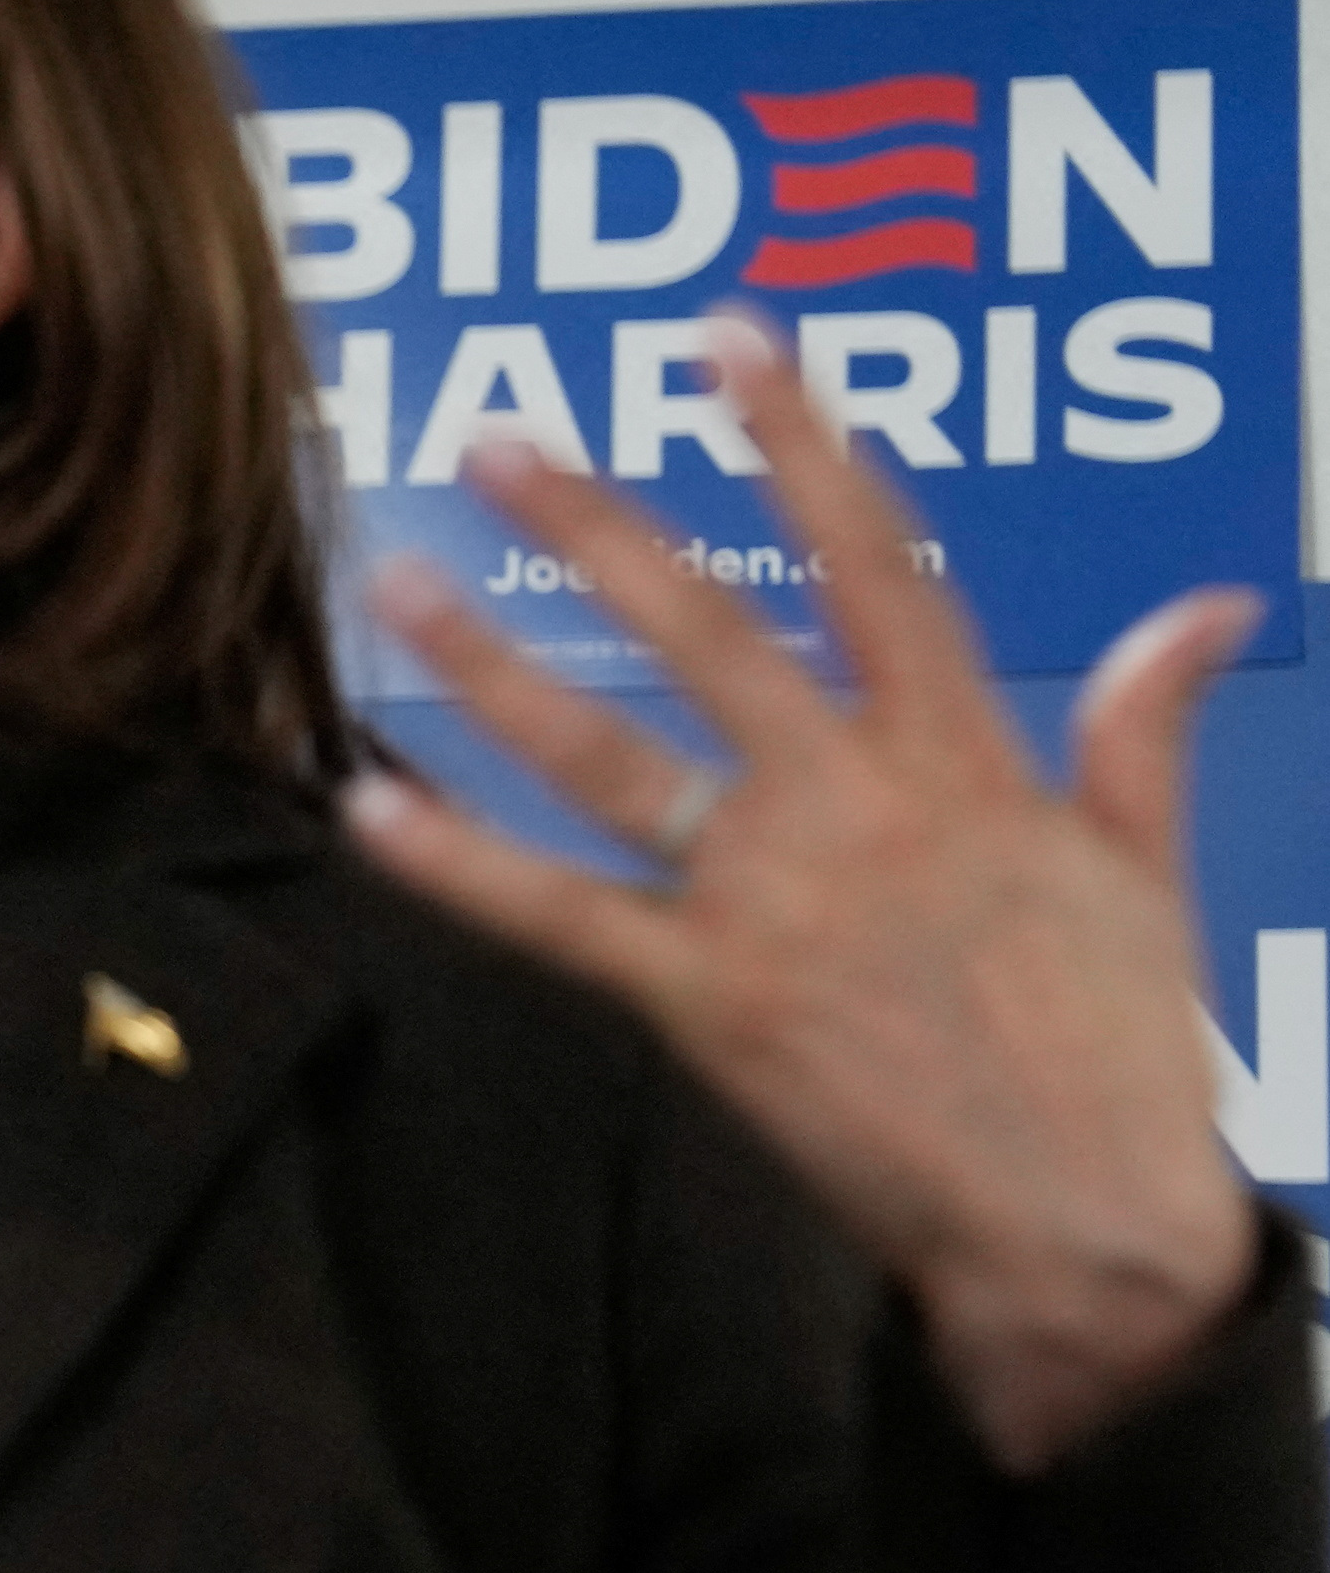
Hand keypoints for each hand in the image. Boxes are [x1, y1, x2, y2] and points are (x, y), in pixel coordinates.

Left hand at [347, 309, 1262, 1472]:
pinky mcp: (709, 1003)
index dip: (803, 441)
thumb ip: (1143, 727)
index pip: (877, 559)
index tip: (732, 345)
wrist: (1086, 1227)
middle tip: (490, 437)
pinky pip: (558, 918)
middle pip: (710, 631)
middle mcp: (859, 806)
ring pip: (611, 753)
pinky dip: (458, 867)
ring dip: (492, 667)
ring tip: (393, 582)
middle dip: (596, 525)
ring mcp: (775, 901)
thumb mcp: (1147, 869)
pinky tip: (367, 806)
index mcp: (969, 761)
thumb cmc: (1118, 1057)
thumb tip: (1204, 607)